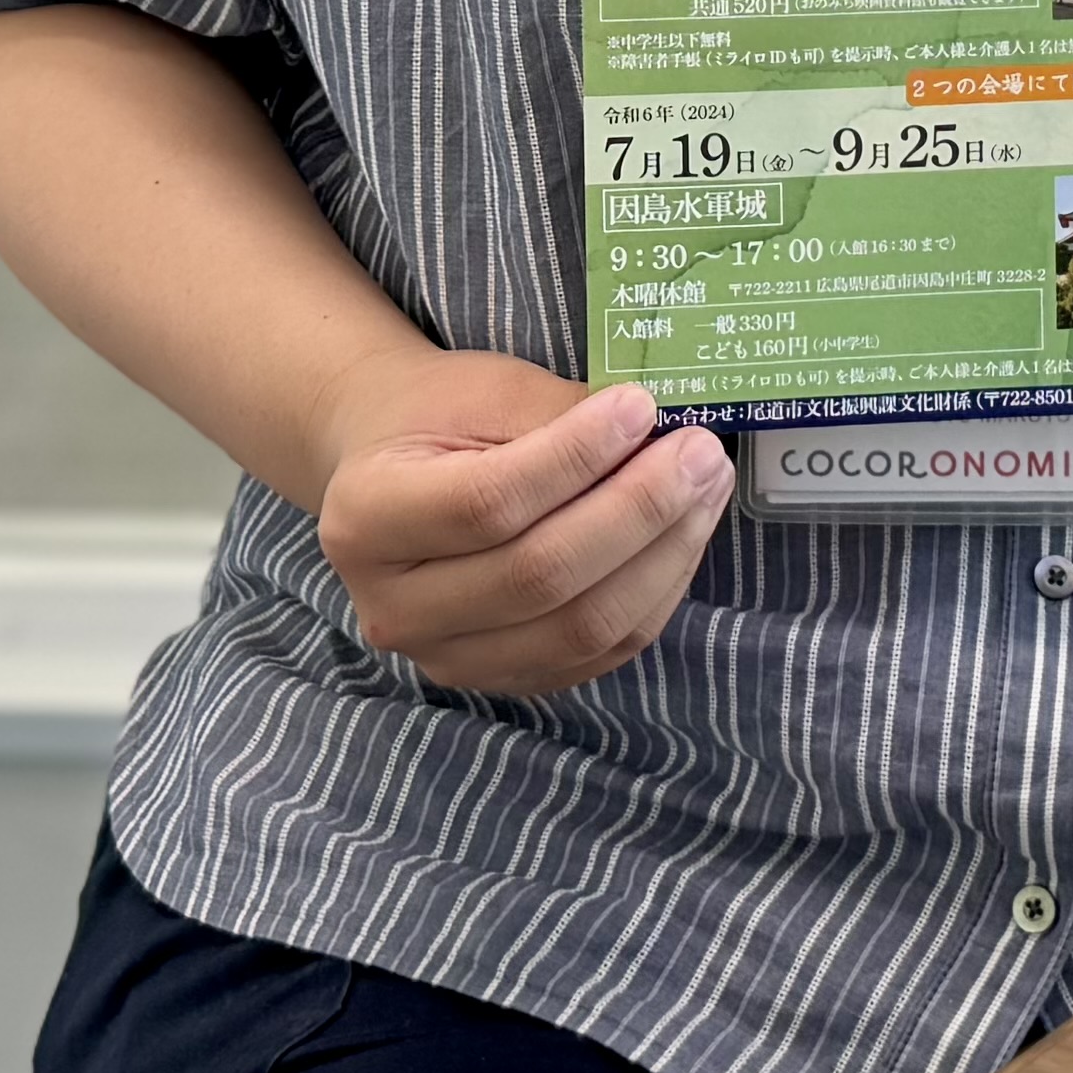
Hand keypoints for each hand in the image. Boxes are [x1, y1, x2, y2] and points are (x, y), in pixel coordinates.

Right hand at [309, 348, 734, 694]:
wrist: (400, 471)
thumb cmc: (440, 418)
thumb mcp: (484, 391)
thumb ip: (560, 415)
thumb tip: (659, 433)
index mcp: (364, 520)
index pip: (485, 503)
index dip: (574, 459)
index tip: (641, 407)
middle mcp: (394, 608)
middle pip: (538, 577)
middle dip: (637, 510)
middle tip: (700, 452)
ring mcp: (447, 659)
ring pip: (578, 627)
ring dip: (661, 555)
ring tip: (707, 487)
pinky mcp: (505, 680)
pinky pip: (600, 653)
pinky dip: (655, 592)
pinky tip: (684, 535)